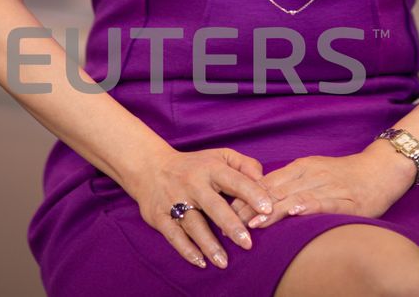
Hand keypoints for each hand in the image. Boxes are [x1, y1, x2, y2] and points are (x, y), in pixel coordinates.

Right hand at [130, 147, 275, 270]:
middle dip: (231, 225)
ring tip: (224, 262)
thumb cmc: (194, 165)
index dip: (252, 194)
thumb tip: (263, 179)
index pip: (235, 181)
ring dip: (209, 244)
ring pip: (193, 224)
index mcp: (211, 169)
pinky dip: (186, 249)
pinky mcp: (160, 216)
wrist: (150, 167)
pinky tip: (200, 261)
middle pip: (214, 206)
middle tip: (247, 243)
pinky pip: (174, 235)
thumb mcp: (219, 156)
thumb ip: (244, 165)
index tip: (268, 209)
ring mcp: (174, 200)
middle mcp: (193, 184)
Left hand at [226, 142, 417, 229]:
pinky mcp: (345, 199)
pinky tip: (296, 213)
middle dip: (250, 208)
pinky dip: (308, 206)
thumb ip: (291, 184)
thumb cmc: (346, 175)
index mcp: (301, 167)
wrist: (381, 170)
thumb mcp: (314, 173)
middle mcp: (310, 174)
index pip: (267, 182)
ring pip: (294, 197)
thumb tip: (262, 198)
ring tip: (254, 224)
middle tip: (230, 223)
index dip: (245, 196)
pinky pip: (324, 201)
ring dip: (272, 211)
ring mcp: (327, 185)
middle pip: (275, 191)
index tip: (225, 210)